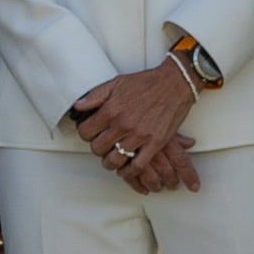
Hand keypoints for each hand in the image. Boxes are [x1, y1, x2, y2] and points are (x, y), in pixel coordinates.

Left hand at [71, 63, 202, 194]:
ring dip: (111, 163)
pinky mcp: (155, 143)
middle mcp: (123, 124)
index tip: (90, 134)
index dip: (86, 134)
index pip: (86, 132)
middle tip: (102, 146)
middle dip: (98, 149)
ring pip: (115, 160)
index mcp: (111, 110)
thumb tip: (78, 106)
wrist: (174, 83)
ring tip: (112, 160)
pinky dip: (130, 171)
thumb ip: (95, 96)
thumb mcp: (116, 83)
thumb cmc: (147, 82)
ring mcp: (139, 135)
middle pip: (98, 149)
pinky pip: (138, 166)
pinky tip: (127, 169)